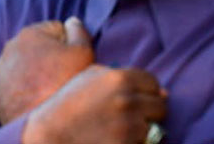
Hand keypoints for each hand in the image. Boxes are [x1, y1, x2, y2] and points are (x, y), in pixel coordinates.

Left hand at [0, 17, 93, 123]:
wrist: (38, 122)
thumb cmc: (63, 83)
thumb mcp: (83, 53)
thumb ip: (79, 31)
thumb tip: (71, 21)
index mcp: (30, 33)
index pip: (56, 29)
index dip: (69, 44)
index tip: (73, 60)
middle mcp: (10, 46)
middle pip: (39, 46)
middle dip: (50, 56)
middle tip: (62, 76)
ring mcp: (0, 68)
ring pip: (24, 64)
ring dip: (35, 71)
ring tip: (49, 88)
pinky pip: (13, 81)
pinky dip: (23, 86)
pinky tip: (34, 96)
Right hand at [23, 65, 166, 143]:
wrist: (50, 135)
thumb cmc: (67, 106)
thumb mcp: (87, 78)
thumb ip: (120, 76)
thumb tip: (163, 91)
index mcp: (118, 78)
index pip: (152, 82)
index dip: (145, 91)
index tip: (131, 99)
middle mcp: (127, 99)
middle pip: (160, 105)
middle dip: (148, 111)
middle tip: (126, 117)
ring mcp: (129, 125)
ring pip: (154, 127)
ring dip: (141, 130)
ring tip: (116, 129)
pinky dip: (133, 143)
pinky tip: (114, 139)